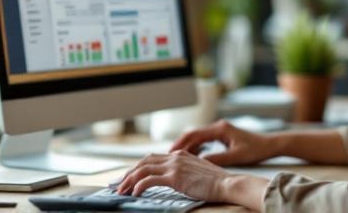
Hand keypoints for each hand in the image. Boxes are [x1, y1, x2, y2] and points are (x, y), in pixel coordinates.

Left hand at [116, 149, 268, 209]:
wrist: (227, 183)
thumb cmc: (216, 182)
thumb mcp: (197, 172)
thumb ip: (183, 172)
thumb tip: (172, 180)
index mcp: (180, 154)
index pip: (153, 158)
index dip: (138, 167)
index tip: (129, 177)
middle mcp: (176, 156)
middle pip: (144, 161)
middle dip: (129, 173)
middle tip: (120, 184)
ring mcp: (175, 165)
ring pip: (143, 169)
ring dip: (129, 180)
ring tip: (123, 190)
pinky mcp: (175, 177)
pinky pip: (149, 180)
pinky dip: (139, 186)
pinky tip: (135, 193)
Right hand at [170, 119, 273, 165]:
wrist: (269, 145)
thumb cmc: (256, 149)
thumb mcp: (235, 157)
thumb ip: (217, 158)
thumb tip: (199, 162)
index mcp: (221, 128)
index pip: (195, 134)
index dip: (182, 143)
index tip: (172, 152)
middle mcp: (218, 126)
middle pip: (194, 134)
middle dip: (181, 144)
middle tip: (169, 155)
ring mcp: (220, 130)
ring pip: (198, 137)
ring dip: (188, 146)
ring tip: (178, 158)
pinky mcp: (222, 135)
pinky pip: (204, 140)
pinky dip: (197, 147)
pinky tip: (193, 156)